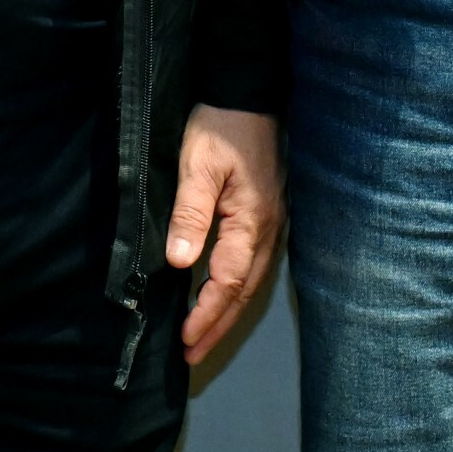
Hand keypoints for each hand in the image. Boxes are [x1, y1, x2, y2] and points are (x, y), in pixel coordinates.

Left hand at [166, 104, 284, 366]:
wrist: (248, 95)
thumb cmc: (220, 128)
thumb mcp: (198, 166)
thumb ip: (191, 213)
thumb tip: (180, 262)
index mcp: (252, 221)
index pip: (229, 281)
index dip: (208, 313)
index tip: (186, 339)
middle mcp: (269, 230)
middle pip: (245, 291)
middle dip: (219, 325)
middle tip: (193, 356)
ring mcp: (272, 223)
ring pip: (251, 281)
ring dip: (228, 312)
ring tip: (204, 338)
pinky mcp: (267, 215)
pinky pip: (253, 264)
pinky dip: (236, 289)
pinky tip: (222, 296)